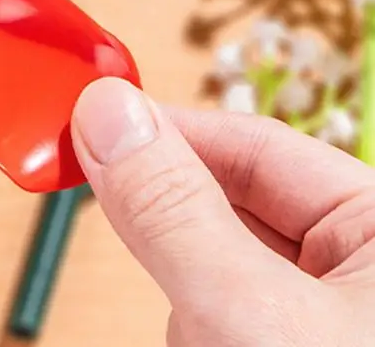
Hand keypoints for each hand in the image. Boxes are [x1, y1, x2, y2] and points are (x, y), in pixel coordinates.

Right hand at [71, 77, 373, 345]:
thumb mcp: (249, 313)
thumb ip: (173, 209)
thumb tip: (107, 113)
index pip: (256, 144)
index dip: (166, 131)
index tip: (90, 124)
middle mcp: (364, 269)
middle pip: (232, 205)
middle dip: (178, 231)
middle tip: (115, 216)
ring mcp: (331, 320)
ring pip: (220, 268)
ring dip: (187, 298)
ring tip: (202, 339)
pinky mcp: (292, 346)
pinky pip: (226, 318)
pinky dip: (200, 333)